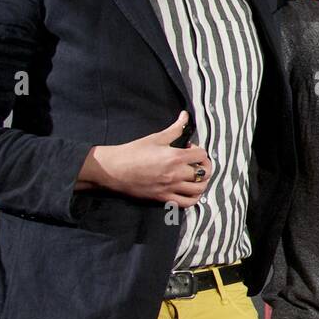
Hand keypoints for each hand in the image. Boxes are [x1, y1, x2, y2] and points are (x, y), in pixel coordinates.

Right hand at [78, 111, 212, 208]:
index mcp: (175, 157)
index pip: (202, 155)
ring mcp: (171, 188)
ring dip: (202, 182)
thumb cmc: (133, 152)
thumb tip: (185, 115)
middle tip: (196, 163)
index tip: (188, 149)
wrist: (113, 169)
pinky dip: (193, 198)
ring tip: (195, 176)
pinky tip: (190, 191)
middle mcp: (176, 174)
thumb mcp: (156, 138)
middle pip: (204, 173)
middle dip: (204, 165)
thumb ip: (175, 129)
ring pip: (199, 189)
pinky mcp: (163, 198)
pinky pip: (186, 203)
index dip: (198, 150)